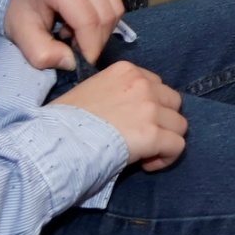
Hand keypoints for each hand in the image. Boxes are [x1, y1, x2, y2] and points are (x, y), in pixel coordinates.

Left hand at [4, 0, 125, 72]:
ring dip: (102, 30)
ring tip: (77, 34)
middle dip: (96, 41)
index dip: (90, 47)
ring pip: (115, 9)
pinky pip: (115, 2)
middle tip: (76, 49)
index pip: (88, 20)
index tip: (83, 63)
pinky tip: (84, 21)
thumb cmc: (22, 7)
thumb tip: (72, 62)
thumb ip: (42, 53)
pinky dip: (104, 19)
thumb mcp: (21, 34)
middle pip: (106, 15)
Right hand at [51, 62, 187, 170]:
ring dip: (165, 139)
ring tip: (144, 153)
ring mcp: (149, 108)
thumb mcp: (88, 94)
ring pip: (179, 124)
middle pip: (172, 102)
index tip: (132, 124)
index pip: (155, 84)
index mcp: (125, 71)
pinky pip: (178, 146)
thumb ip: (113, 95)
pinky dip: (167, 157)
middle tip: (141, 138)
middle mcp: (141, 84)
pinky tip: (147, 164)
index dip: (148, 107)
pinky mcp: (152, 134)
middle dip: (161, 121)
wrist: (54, 142)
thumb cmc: (61, 123)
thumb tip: (124, 113)